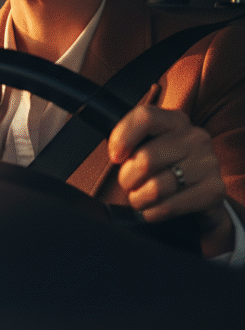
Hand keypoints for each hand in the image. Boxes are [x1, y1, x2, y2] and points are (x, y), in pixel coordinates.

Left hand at [108, 104, 233, 256]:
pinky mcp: (214, 190)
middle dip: (127, 178)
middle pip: (146, 158)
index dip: (122, 138)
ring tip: (139, 198)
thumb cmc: (163, 165)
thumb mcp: (148, 144)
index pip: (145, 117)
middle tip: (128, 184)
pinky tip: (152, 210)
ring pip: (156, 186)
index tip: (115, 157)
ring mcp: (208, 162)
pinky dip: (153, 212)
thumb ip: (130, 140)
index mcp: (175, 120)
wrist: (200, 194)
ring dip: (139, 198)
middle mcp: (195, 137)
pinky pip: (170, 206)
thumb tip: (116, 154)